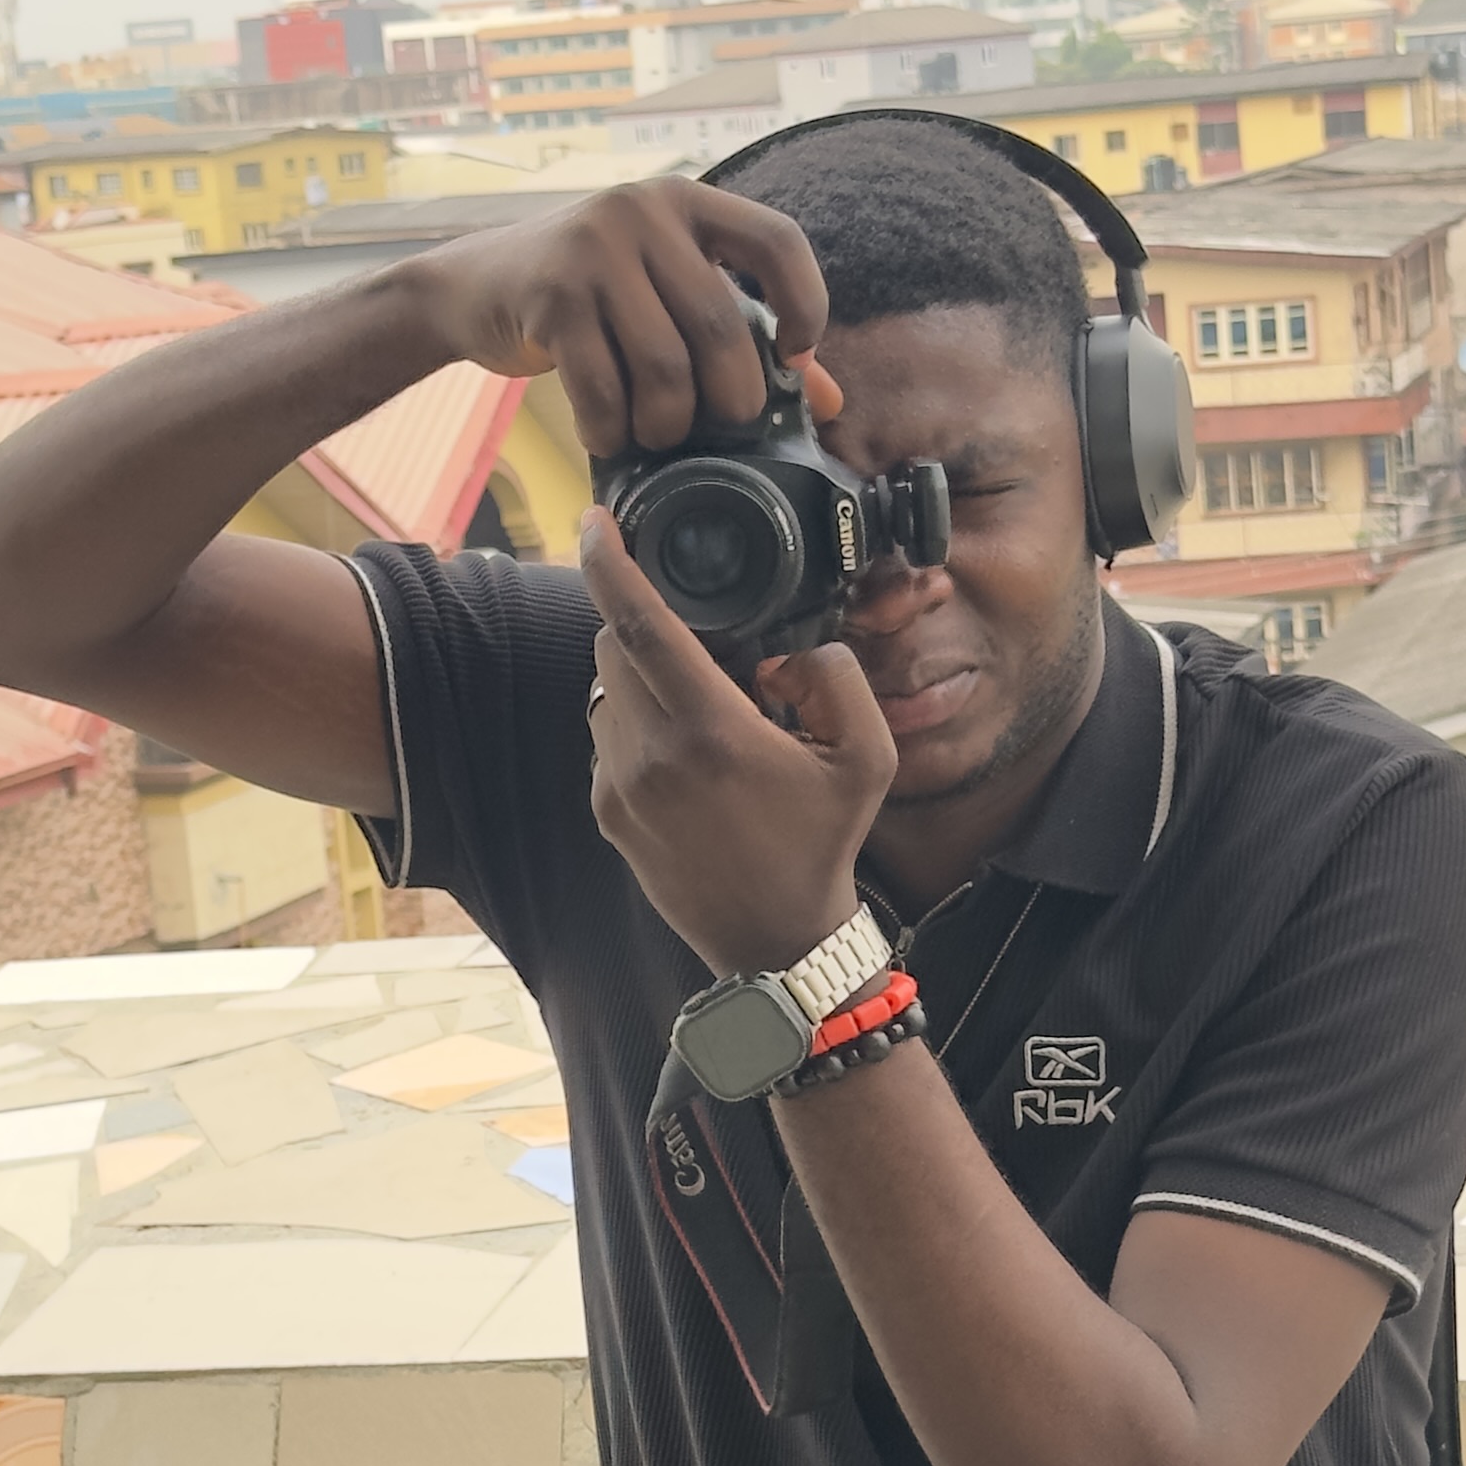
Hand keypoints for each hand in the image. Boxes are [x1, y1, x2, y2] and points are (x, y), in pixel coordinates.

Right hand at [418, 178, 831, 454]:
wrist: (472, 286)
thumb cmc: (588, 296)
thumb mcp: (665, 293)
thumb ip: (745, 332)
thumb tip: (826, 401)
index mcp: (686, 202)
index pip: (778, 240)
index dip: (806, 305)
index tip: (794, 360)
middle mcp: (642, 212)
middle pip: (720, 328)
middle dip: (730, 400)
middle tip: (717, 428)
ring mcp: (592, 249)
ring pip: (666, 368)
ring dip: (668, 424)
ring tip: (658, 435)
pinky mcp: (551, 296)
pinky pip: (604, 389)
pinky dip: (612, 429)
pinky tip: (608, 435)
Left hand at [581, 514, 895, 974]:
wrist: (775, 943)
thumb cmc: (822, 846)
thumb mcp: (868, 758)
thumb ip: (839, 680)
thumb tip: (790, 651)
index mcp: (711, 732)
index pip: (637, 624)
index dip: (608, 562)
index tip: (597, 521)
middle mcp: (651, 756)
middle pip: (613, 646)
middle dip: (643, 623)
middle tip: (701, 640)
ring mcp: (621, 787)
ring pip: (607, 690)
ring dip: (643, 677)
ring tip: (703, 709)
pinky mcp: (607, 814)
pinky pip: (609, 738)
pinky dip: (640, 726)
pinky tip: (688, 758)